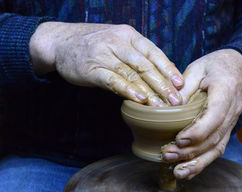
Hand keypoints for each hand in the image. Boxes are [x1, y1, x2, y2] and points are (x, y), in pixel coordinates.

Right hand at [29, 22, 183, 105]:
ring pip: (132, 74)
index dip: (169, 69)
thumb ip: (137, 56)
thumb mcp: (118, 42)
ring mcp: (104, 54)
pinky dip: (127, 90)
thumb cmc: (95, 44)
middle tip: (176, 100)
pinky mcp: (91, 69)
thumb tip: (161, 76)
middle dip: (163, 84)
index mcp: (129, 35)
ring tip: (161, 106)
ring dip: (148, 91)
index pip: (154, 52)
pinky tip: (138, 99)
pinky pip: (113, 80)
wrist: (60, 41)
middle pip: (146, 65)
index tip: (180, 84)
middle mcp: (118, 42)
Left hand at [161, 49, 241, 178]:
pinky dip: (202, 163)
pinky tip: (187, 171)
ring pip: (216, 148)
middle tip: (167, 155)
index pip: (214, 116)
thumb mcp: (197, 68)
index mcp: (226, 91)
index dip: (198, 131)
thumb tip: (167, 107)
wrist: (238, 67)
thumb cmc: (215, 66)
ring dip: (196, 162)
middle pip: (214, 137)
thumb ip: (184, 87)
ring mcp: (231, 123)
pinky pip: (216, 149)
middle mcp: (232, 111)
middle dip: (190, 151)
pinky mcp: (226, 130)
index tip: (179, 139)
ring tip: (177, 172)